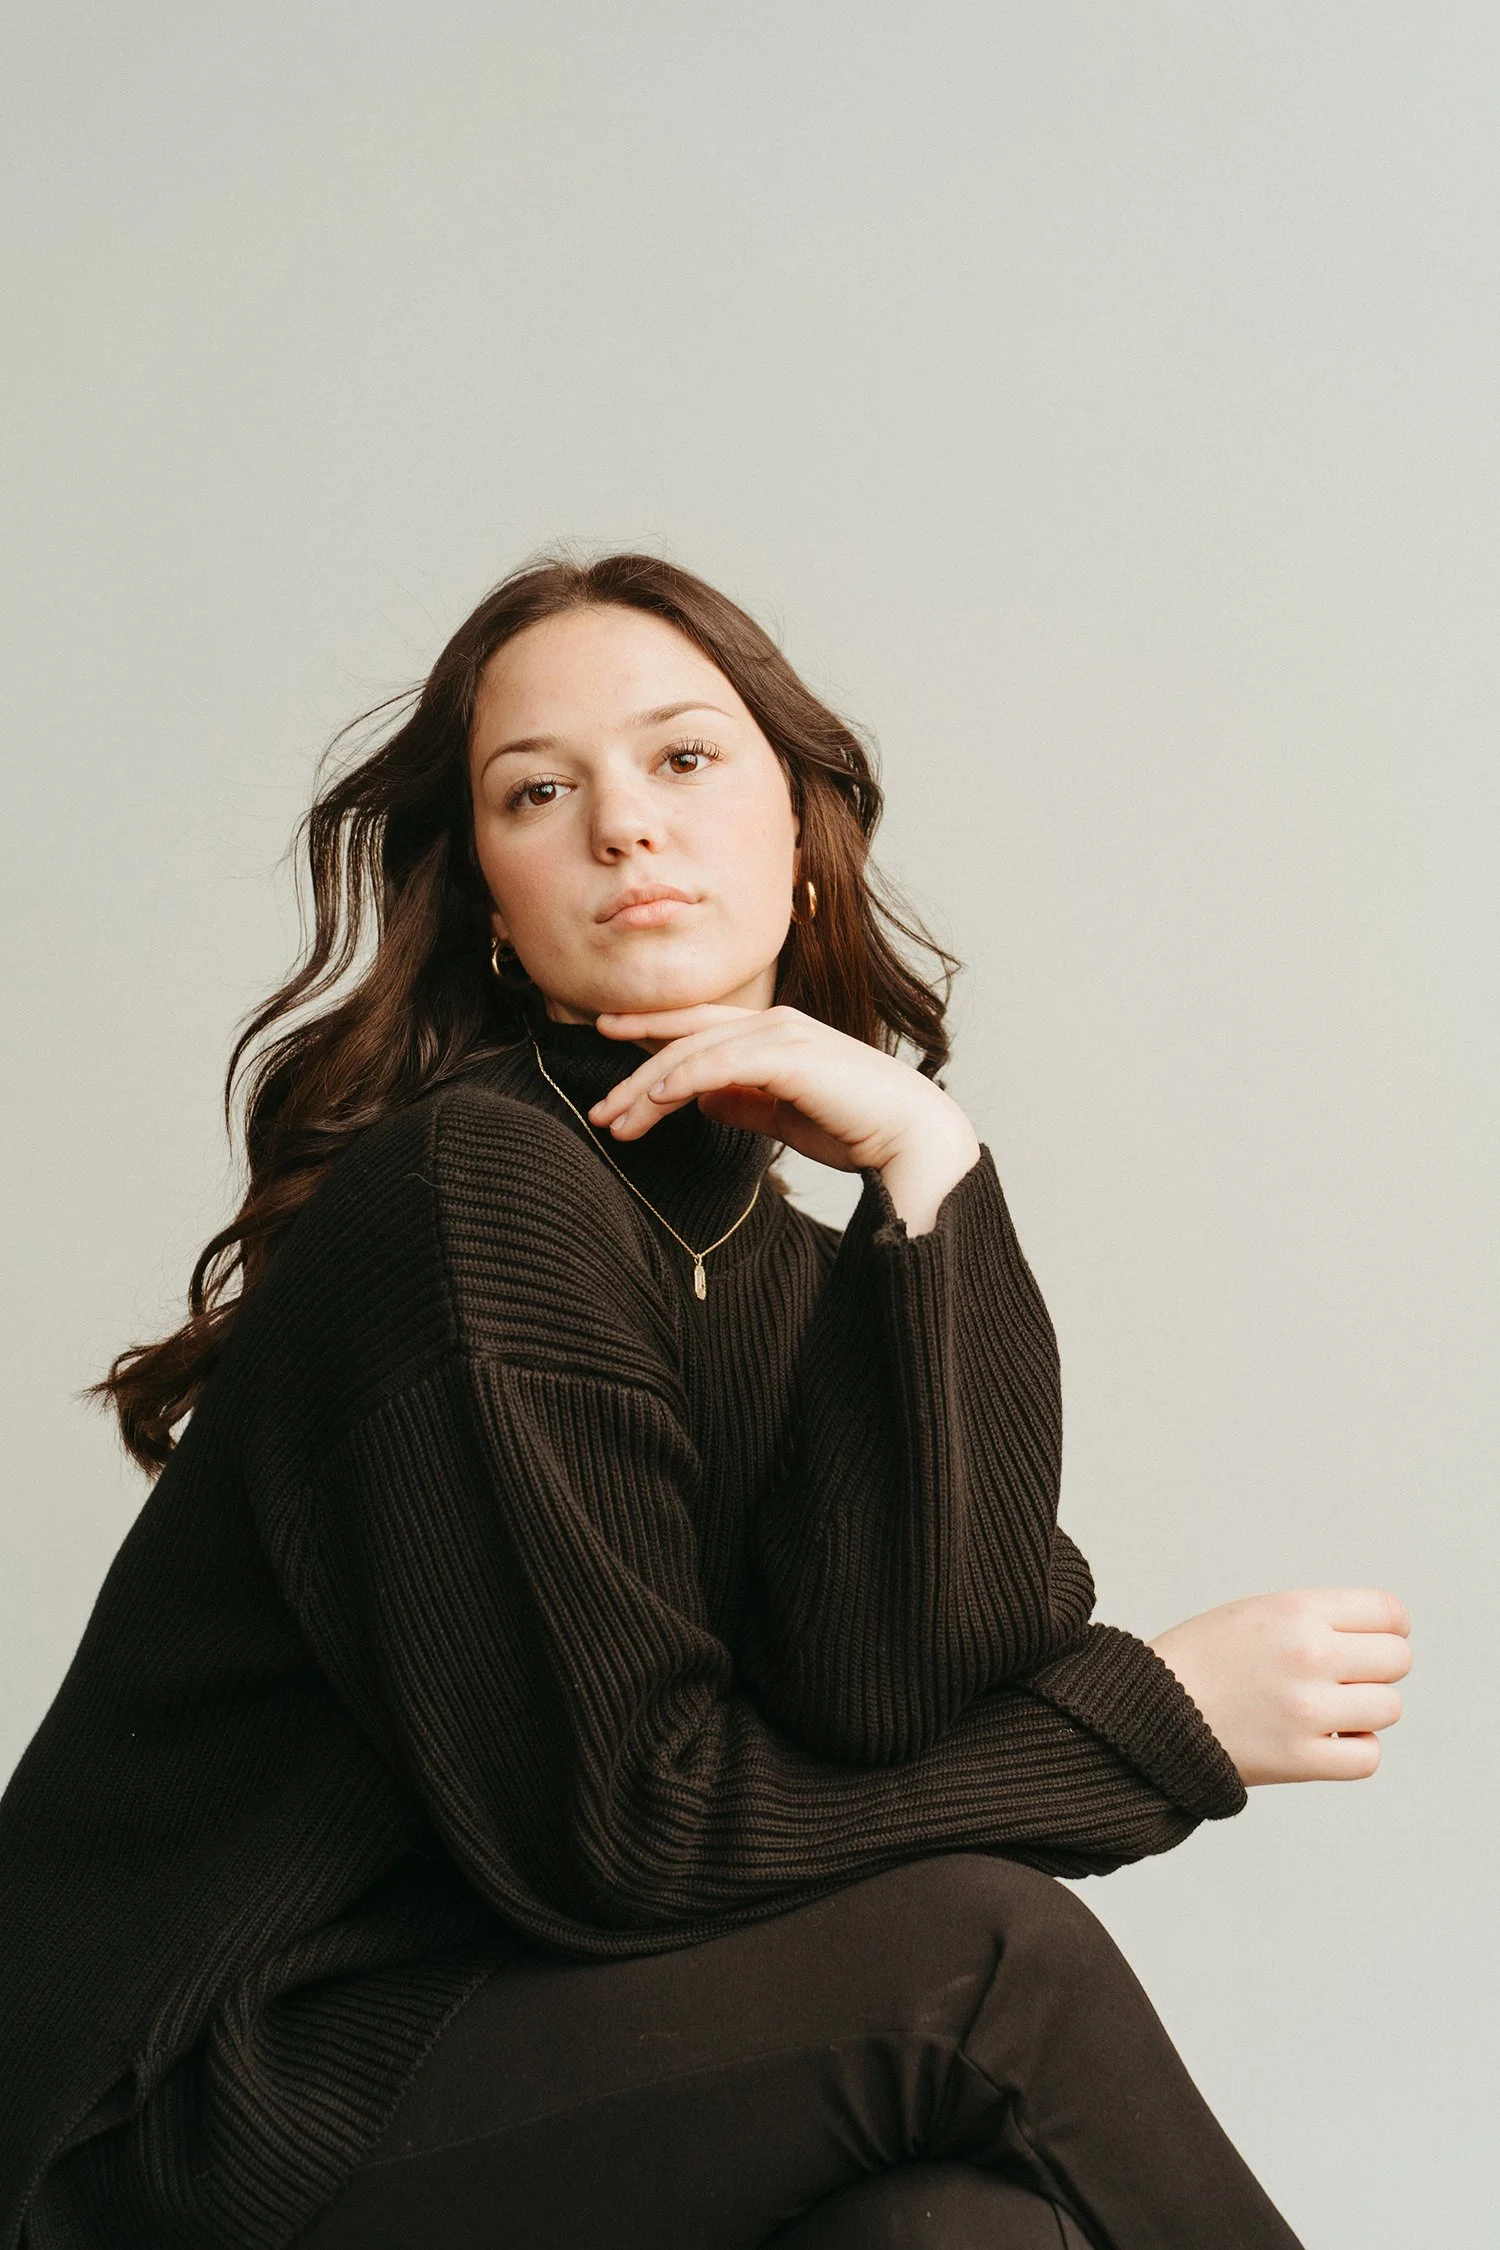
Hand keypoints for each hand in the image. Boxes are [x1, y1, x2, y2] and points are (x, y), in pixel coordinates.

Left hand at [588, 1002, 981, 1234]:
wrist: (913, 1138)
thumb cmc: (857, 1128)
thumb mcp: (784, 1116)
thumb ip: (745, 1102)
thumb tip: (703, 1099)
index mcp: (775, 1034)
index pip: (699, 1025)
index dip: (650, 1028)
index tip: (606, 1033)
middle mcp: (775, 1024)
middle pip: (686, 1037)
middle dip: (635, 1070)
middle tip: (599, 1108)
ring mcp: (782, 1035)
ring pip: (694, 1051)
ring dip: (647, 1087)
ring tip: (615, 1121)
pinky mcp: (789, 1055)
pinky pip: (719, 1063)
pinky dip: (682, 1078)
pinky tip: (653, 1102)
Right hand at [1149, 1588, 1411, 1785]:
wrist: (1146, 1709)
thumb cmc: (1202, 1658)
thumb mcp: (1257, 1612)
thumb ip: (1318, 1618)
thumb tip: (1386, 1636)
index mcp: (1295, 1610)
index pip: (1389, 1613)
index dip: (1387, 1627)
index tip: (1370, 1640)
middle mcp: (1307, 1654)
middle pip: (1397, 1660)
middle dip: (1376, 1668)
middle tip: (1343, 1677)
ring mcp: (1306, 1710)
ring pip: (1388, 1708)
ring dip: (1365, 1710)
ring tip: (1328, 1709)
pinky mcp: (1300, 1759)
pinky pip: (1367, 1757)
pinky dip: (1354, 1751)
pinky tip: (1327, 1740)